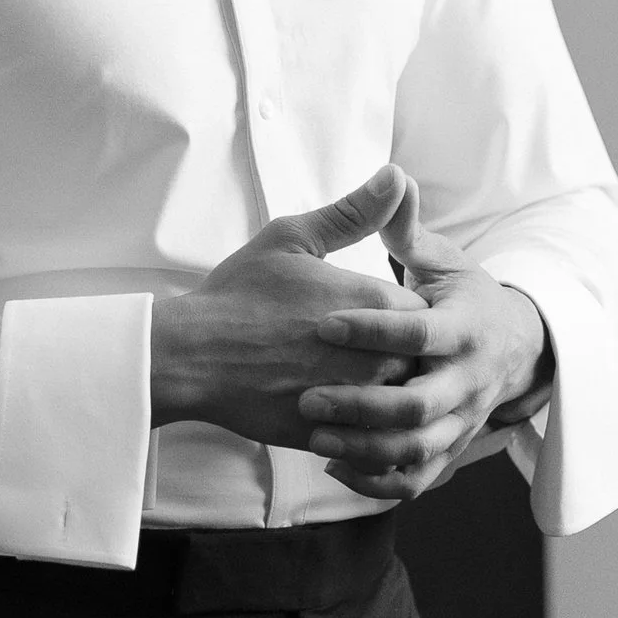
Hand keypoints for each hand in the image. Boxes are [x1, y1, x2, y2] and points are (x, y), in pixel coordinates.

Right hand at [148, 166, 421, 445]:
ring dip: (388, 399)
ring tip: (364, 388)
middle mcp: (373, 356)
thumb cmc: (239, 294)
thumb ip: (353, 213)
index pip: (425, 316)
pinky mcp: (328, 435)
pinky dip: (362, 432)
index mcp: (374, 304)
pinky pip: (367, 443)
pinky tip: (343, 418)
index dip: (411, 317)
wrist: (192, 356)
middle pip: (420, 363)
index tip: (395, 318)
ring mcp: (352, 401)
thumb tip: (396, 175)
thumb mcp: (294, 239)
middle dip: (406, 360)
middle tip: (383, 356)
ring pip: (397, 406)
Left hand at [293, 185, 554, 505]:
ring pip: (417, 448)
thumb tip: (390, 176)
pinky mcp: (451, 449)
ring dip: (365, 448)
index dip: (372, 330)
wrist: (514, 346)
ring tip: (314, 436)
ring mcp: (463, 420)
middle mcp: (470, 380)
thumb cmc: (460, 296)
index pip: (418, 333)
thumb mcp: (441, 259)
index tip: (324, 324)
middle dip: (362, 403)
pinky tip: (331, 467)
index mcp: (466, 327)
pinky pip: (416, 479)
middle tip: (307, 397)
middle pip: (419, 405)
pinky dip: (376, 481)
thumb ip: (406, 228)